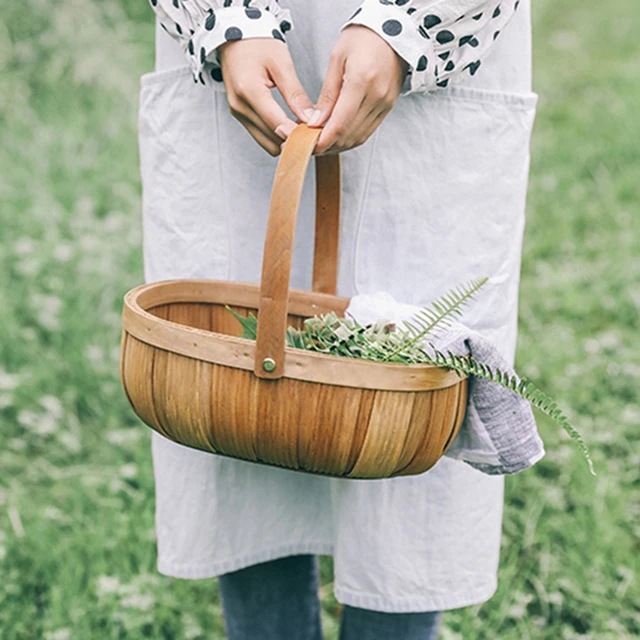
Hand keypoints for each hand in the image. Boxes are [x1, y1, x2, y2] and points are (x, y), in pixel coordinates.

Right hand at [219, 39, 316, 155]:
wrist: (234, 36)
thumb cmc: (257, 43)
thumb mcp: (282, 63)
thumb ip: (296, 94)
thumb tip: (311, 119)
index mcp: (250, 91)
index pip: (277, 125)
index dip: (299, 135)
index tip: (316, 135)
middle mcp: (240, 107)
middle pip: (272, 140)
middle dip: (293, 140)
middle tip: (312, 132)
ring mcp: (238, 113)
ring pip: (267, 143)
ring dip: (285, 140)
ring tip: (302, 128)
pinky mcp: (240, 116)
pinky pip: (261, 136)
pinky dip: (277, 135)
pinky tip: (289, 124)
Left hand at [310, 25, 407, 154]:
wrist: (393, 31)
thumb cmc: (363, 38)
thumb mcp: (337, 59)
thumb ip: (327, 94)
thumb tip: (316, 122)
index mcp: (361, 81)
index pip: (340, 124)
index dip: (323, 141)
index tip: (309, 146)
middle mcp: (376, 96)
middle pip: (349, 135)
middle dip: (328, 146)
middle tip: (310, 146)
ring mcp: (385, 104)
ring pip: (359, 137)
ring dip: (339, 145)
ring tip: (322, 143)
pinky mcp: (388, 107)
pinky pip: (368, 131)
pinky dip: (351, 138)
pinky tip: (338, 136)